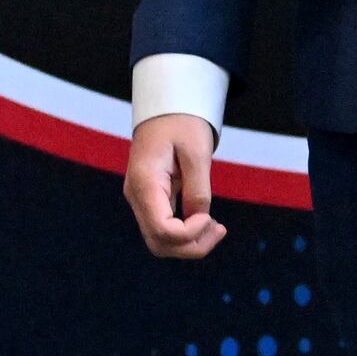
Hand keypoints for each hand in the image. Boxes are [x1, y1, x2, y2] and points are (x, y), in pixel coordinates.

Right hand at [125, 114, 225, 259]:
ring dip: (189, 243)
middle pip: (159, 243)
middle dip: (191, 246)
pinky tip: (205, 221)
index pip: (162, 230)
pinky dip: (185, 234)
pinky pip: (163, 229)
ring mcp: (140, 200)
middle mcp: (137, 196)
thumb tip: (200, 218)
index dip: (189, 234)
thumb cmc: (181, 123)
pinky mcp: (149, 200)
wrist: (164, 109)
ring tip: (215, 227)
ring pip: (160, 242)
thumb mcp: (197, 151)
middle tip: (219, 229)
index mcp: (144, 183)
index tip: (211, 218)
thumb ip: (198, 189)